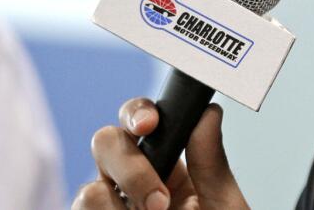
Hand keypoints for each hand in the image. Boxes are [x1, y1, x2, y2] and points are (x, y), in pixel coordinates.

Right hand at [73, 98, 248, 209]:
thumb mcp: (224, 207)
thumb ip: (212, 163)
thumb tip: (209, 113)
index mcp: (167, 165)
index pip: (139, 122)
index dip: (137, 114)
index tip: (149, 126)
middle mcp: (131, 184)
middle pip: (105, 143)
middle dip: (130, 166)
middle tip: (160, 201)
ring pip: (89, 189)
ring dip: (120, 203)